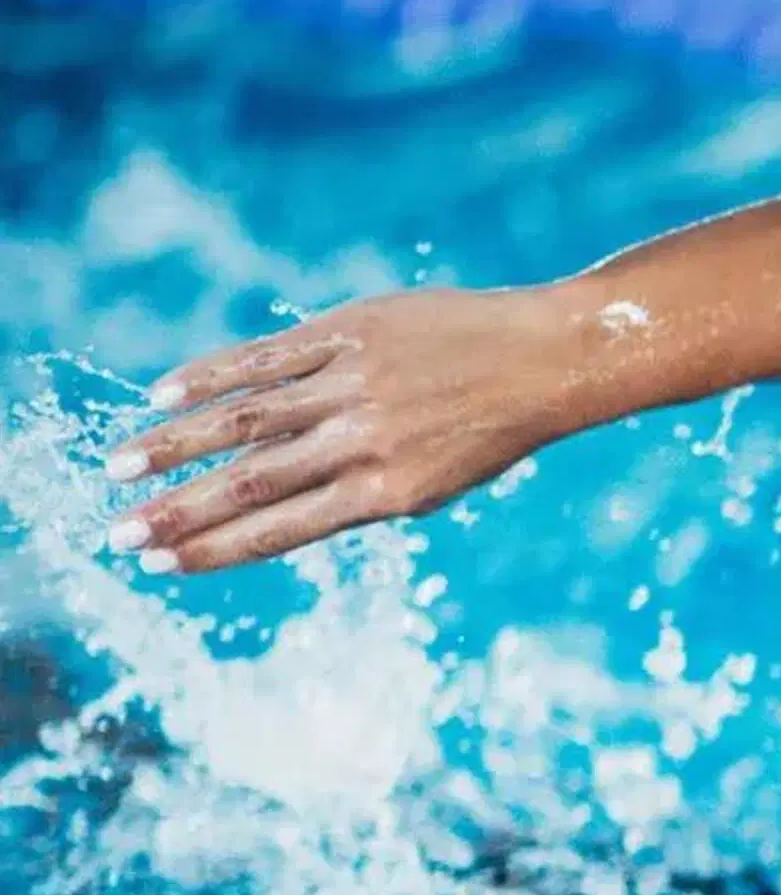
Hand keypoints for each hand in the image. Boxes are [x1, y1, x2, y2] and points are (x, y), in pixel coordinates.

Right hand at [107, 287, 580, 573]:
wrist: (546, 360)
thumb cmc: (490, 428)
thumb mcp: (435, 480)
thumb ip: (360, 489)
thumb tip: (279, 497)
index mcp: (388, 492)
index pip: (283, 528)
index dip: (217, 548)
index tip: (163, 562)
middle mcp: (364, 442)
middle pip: (251, 482)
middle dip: (179, 510)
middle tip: (119, 531)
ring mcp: (354, 385)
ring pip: (247, 419)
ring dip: (176, 444)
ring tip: (122, 464)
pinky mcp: (352, 333)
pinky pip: (270, 356)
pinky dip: (214, 375)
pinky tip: (166, 393)